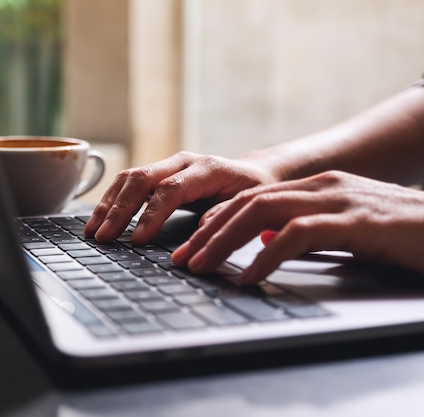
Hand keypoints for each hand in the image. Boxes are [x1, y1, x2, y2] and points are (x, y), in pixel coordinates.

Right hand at [84, 151, 276, 243]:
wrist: (254, 173)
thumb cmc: (253, 192)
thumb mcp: (249, 204)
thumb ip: (225, 214)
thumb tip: (202, 230)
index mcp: (206, 168)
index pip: (170, 189)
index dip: (151, 215)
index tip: (136, 240)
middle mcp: (182, 162)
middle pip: (142, 179)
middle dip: (119, 209)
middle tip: (103, 236)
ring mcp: (167, 165)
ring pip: (129, 178)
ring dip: (108, 205)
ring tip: (92, 231)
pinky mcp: (158, 174)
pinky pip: (128, 183)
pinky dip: (111, 201)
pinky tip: (100, 219)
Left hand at [172, 170, 423, 283]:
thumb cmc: (399, 234)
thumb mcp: (342, 229)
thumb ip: (303, 231)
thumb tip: (266, 242)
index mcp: (314, 187)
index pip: (250, 199)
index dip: (215, 222)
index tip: (190, 246)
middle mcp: (320, 187)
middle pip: (247, 203)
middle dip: (207, 231)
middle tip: (181, 258)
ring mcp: (338, 200)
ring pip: (262, 212)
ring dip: (224, 240)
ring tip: (200, 266)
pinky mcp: (356, 221)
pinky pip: (298, 235)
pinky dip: (267, 256)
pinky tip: (248, 276)